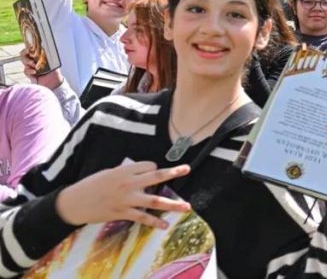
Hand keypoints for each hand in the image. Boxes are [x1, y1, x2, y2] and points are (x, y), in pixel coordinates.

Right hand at [20, 47, 62, 89]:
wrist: (54, 82)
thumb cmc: (54, 71)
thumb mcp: (53, 62)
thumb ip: (49, 56)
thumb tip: (47, 49)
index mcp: (38, 56)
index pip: (30, 50)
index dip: (28, 47)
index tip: (29, 47)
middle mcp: (33, 60)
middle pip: (24, 55)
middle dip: (24, 54)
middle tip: (28, 52)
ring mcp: (30, 67)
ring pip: (24, 62)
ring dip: (27, 61)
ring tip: (33, 63)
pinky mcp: (29, 74)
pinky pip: (26, 71)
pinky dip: (29, 70)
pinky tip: (34, 71)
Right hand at [55, 161, 191, 227]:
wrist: (73, 203)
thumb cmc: (90, 185)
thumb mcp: (108, 173)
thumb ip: (126, 173)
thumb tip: (141, 174)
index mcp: (124, 171)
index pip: (149, 166)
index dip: (152, 168)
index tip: (150, 172)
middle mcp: (128, 184)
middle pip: (156, 177)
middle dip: (173, 173)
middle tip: (187, 169)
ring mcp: (126, 200)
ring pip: (154, 201)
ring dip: (172, 204)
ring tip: (187, 207)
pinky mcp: (122, 213)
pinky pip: (142, 218)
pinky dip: (154, 222)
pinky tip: (165, 225)